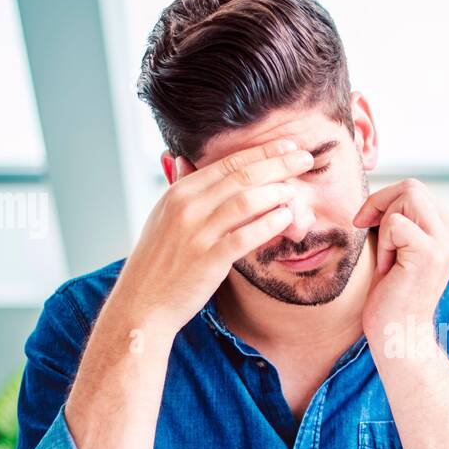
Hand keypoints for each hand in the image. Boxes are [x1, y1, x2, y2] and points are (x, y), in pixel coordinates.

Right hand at [111, 138, 314, 333]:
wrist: (142, 303)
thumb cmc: (158, 262)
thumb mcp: (163, 217)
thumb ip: (180, 189)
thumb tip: (184, 160)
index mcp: (179, 193)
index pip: (228, 162)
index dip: (263, 151)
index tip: (288, 145)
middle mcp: (187, 207)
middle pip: (242, 175)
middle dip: (279, 164)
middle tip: (305, 158)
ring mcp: (197, 233)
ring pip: (246, 201)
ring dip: (277, 192)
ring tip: (298, 192)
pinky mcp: (208, 260)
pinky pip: (245, 236)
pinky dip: (269, 224)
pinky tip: (286, 218)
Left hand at [354, 178, 448, 340]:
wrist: (398, 334)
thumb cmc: (391, 294)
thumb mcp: (397, 246)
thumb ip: (398, 217)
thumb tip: (378, 192)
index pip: (416, 190)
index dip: (386, 201)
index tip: (370, 225)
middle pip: (412, 187)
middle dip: (381, 204)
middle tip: (367, 230)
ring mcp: (445, 242)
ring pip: (407, 196)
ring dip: (384, 224)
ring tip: (387, 256)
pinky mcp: (430, 252)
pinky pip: (395, 223)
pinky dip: (383, 243)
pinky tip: (388, 268)